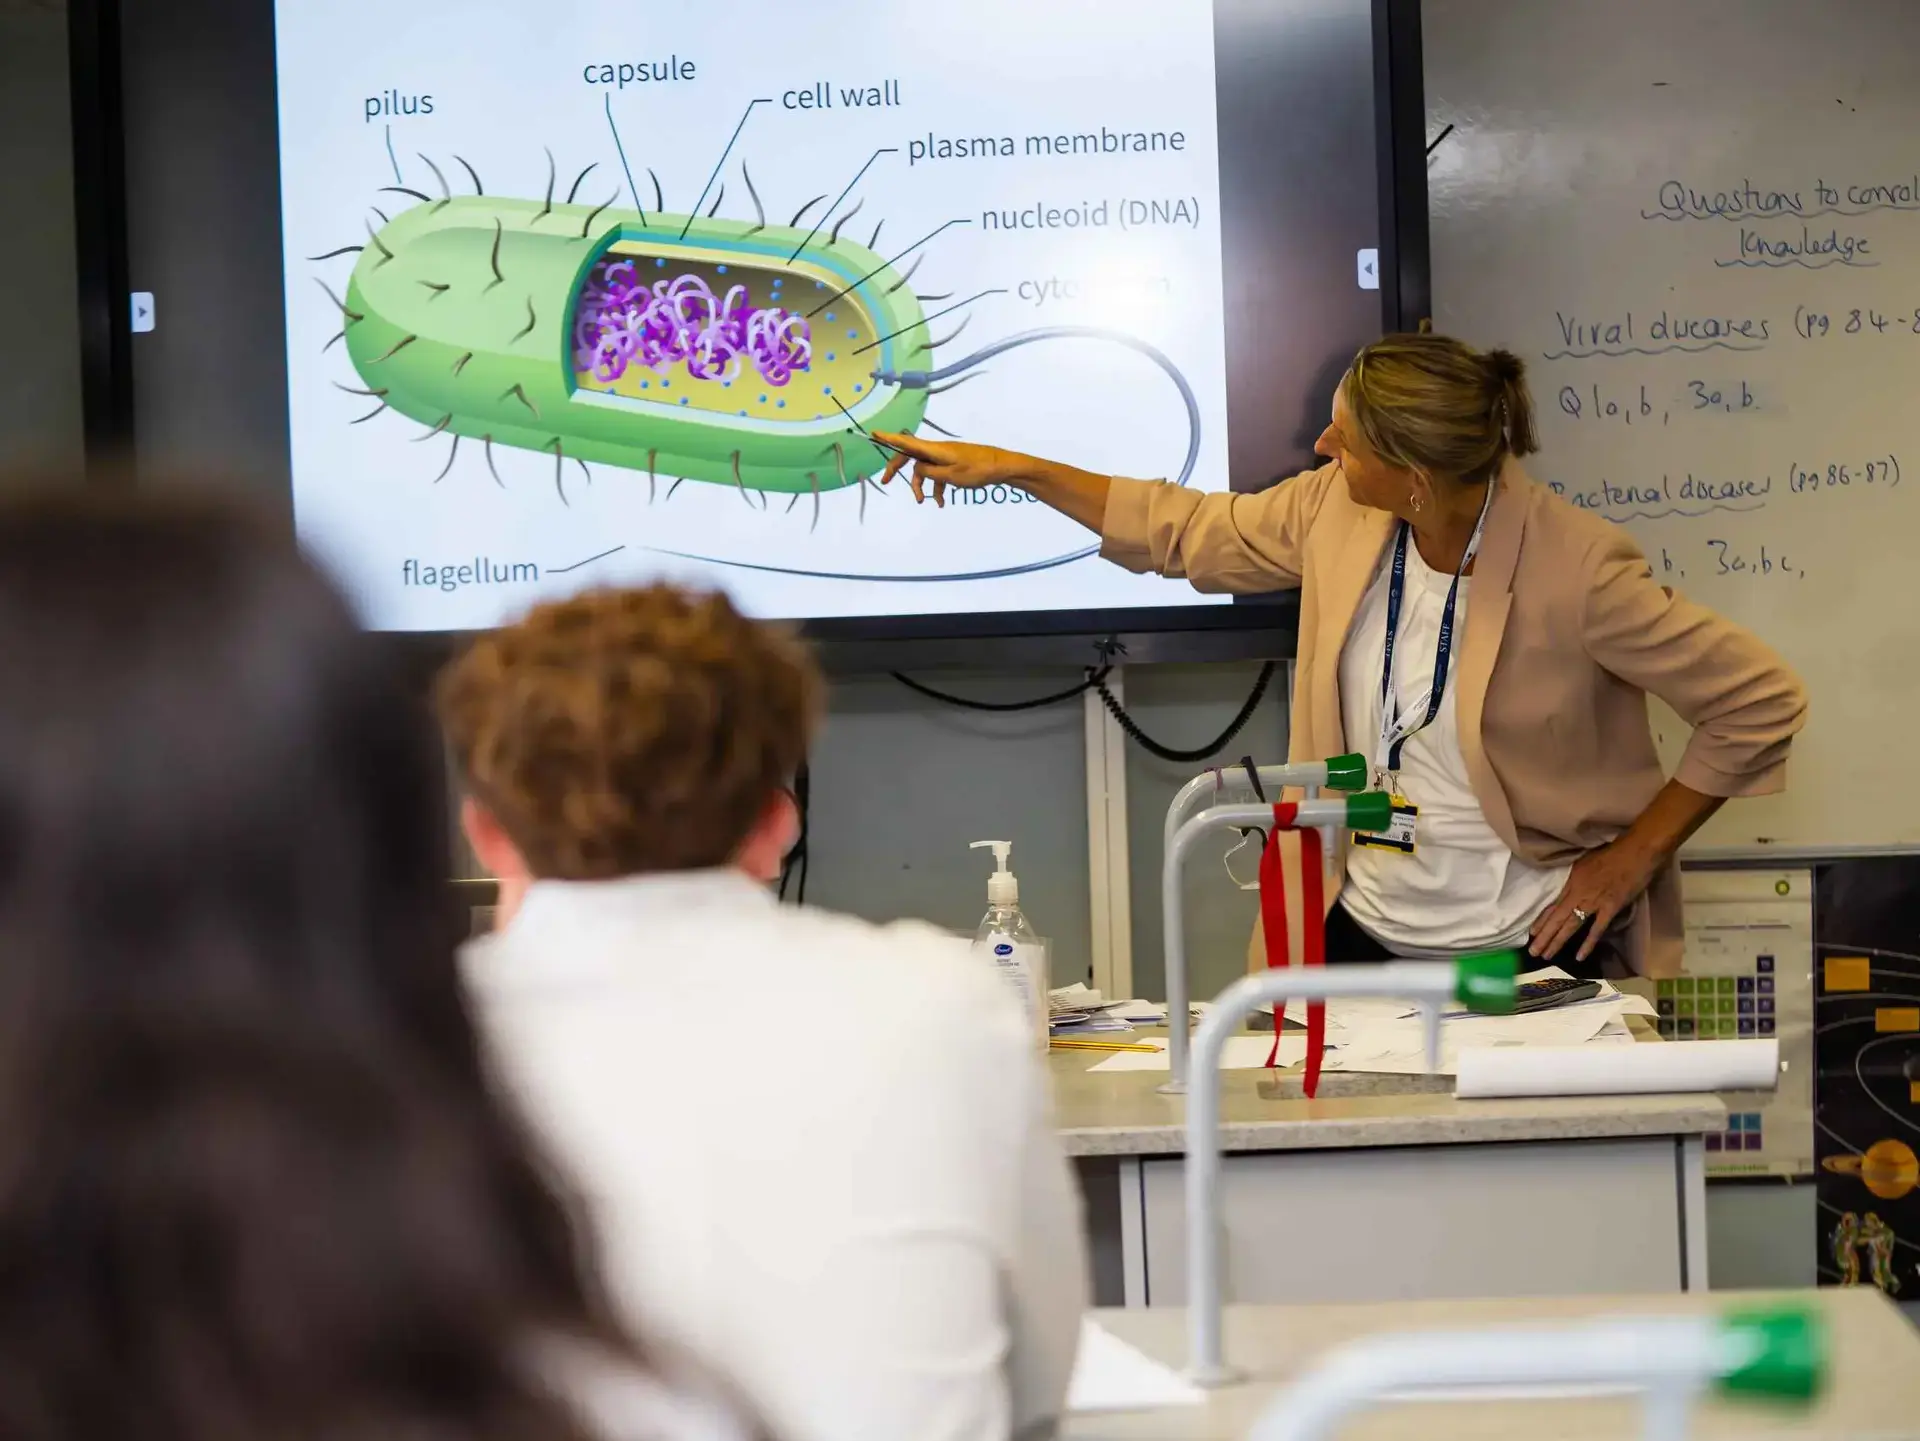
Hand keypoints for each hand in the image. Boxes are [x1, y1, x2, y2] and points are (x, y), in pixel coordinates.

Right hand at [873, 432, 1024, 506]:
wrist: (1001, 467)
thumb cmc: (977, 470)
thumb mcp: (950, 476)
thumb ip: (929, 472)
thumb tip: (917, 469)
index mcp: (934, 450)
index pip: (906, 442)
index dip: (889, 438)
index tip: (873, 433)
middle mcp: (936, 450)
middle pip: (910, 457)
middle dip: (897, 469)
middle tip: (885, 481)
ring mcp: (945, 457)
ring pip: (924, 469)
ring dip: (922, 486)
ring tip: (925, 502)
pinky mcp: (953, 463)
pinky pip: (938, 474)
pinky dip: (937, 487)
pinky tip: (942, 502)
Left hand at [1529, 834, 1664, 961]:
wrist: (1636, 851)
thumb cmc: (1613, 853)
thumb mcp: (1585, 863)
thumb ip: (1576, 878)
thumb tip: (1568, 889)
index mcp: (1571, 881)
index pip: (1553, 905)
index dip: (1542, 920)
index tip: (1531, 933)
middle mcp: (1578, 893)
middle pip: (1557, 917)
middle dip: (1544, 936)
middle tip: (1532, 951)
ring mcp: (1594, 901)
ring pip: (1571, 925)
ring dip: (1558, 940)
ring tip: (1546, 955)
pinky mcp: (1610, 907)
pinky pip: (1597, 929)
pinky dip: (1587, 943)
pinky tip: (1579, 956)